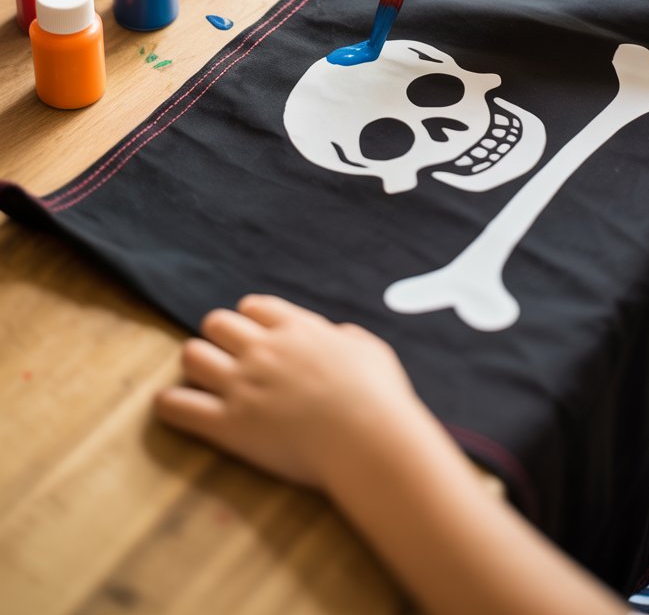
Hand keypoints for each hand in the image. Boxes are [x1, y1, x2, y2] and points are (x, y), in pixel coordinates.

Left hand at [154, 295, 419, 490]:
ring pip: (192, 355)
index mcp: (295, 328)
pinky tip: (169, 406)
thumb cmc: (379, 397)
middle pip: (216, 323)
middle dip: (219, 337)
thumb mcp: (369, 350)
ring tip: (202, 380)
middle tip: (227, 358)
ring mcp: (242, 385)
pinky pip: (180, 407)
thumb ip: (347, 338)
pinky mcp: (229, 425)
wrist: (368, 440)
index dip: (250, 320)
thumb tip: (339, 336)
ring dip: (195, 365)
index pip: (252, 307)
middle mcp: (262, 349)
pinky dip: (170, 405)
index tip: (254, 335)